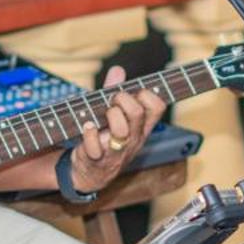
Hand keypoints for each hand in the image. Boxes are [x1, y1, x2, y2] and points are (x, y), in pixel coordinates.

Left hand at [69, 65, 166, 194]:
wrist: (90, 174)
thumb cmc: (105, 139)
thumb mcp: (113, 116)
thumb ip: (115, 91)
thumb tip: (118, 70)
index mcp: (141, 127)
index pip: (157, 106)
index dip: (146, 93)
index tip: (132, 92)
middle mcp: (133, 139)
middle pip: (137, 113)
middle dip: (121, 99)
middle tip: (112, 100)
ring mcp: (116, 151)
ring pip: (121, 130)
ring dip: (108, 116)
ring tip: (101, 115)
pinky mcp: (98, 160)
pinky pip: (95, 146)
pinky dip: (89, 133)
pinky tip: (86, 127)